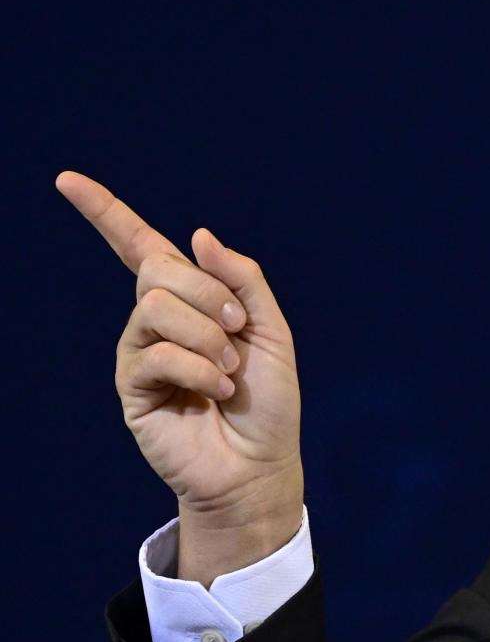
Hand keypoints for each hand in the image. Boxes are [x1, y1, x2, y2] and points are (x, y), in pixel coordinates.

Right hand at [56, 171, 302, 584]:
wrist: (260, 461)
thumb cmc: (267, 399)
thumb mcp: (271, 329)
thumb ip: (242, 279)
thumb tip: (198, 234)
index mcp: (190, 299)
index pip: (140, 246)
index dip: (105, 212)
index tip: (66, 179)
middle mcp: (156, 320)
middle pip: (159, 266)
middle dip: (210, 293)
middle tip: (239, 330)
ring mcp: (140, 352)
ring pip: (157, 306)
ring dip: (209, 337)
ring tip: (229, 372)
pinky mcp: (133, 388)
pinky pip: (158, 353)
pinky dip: (201, 370)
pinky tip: (215, 392)